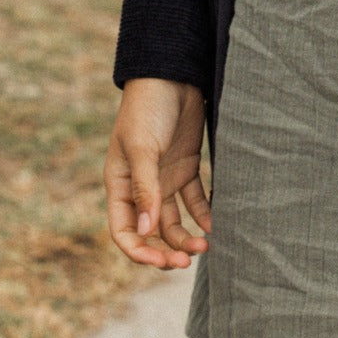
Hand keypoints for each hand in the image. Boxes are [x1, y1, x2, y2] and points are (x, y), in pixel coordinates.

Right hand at [104, 77, 211, 268]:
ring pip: (175, 220)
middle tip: (188, 260)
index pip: (124, 231)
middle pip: (152, 232)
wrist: (172, 76)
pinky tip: (216, 224)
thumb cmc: (147, 109)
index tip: (162, 261)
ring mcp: (165, 179)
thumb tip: (145, 230)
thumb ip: (145, 188)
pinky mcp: (187, 167)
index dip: (140, 252)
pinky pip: (195, 199)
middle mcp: (141, 188)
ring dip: (187, 236)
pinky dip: (204, 213)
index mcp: (120, 186)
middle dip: (168, 250)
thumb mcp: (143, 148)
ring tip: (207, 245)